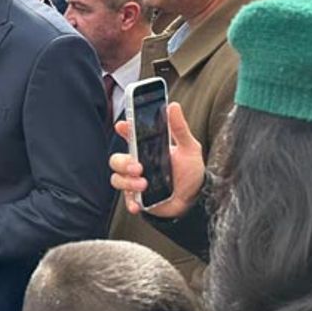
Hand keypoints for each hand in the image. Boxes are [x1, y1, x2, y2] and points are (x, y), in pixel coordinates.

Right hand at [109, 102, 204, 218]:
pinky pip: (126, 199)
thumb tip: (173, 106)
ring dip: (127, 182)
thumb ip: (179, 129)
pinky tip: (137, 204)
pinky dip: (130, 202)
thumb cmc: (190, 171)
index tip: (122, 126)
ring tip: (144, 184)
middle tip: (139, 167)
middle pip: (117, 159)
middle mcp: (138, 163)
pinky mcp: (138, 197)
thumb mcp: (189, 148)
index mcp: (148, 148)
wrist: (194, 198)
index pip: (130, 135)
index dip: (123, 129)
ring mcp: (135, 181)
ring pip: (117, 178)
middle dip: (123, 163)